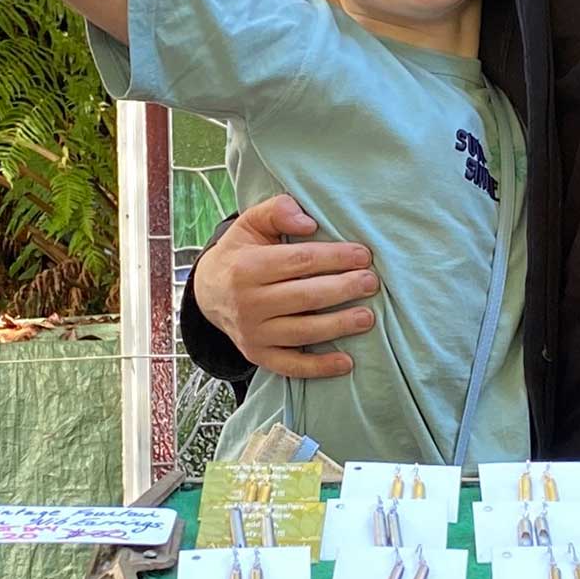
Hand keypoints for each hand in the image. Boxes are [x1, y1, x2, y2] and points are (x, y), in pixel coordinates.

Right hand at [197, 195, 376, 380]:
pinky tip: (347, 363)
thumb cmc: (241, 253)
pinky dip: (319, 367)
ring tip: (368, 318)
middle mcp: (247, 302)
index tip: (363, 255)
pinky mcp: (257, 354)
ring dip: (339, 326)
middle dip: (344, 289)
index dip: (335, 257)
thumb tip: (308, 223)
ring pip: (302, 332)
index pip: (300, 261)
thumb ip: (277, 211)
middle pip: (305, 297)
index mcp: (247, 267)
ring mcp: (252, 333)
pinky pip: (290, 365)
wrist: (208, 292)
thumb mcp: (250, 223)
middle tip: (371, 283)